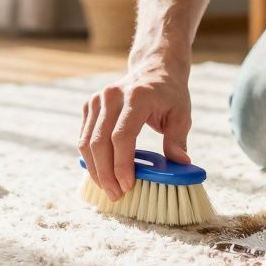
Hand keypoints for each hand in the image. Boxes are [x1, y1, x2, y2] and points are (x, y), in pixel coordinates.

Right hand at [78, 56, 191, 200]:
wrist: (154, 69)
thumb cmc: (170, 94)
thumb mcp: (182, 114)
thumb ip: (178, 139)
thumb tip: (181, 164)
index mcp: (137, 97)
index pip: (122, 136)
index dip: (122, 164)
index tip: (129, 186)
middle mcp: (112, 96)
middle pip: (99, 142)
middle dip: (106, 174)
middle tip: (116, 195)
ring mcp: (97, 100)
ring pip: (87, 143)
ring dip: (95, 170)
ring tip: (108, 190)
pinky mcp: (89, 106)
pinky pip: (84, 138)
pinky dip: (91, 159)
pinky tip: (101, 174)